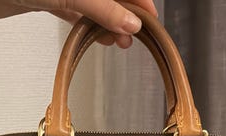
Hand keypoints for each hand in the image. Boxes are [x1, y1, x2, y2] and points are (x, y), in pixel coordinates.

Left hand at [0, 0, 157, 47]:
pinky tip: (97, 37)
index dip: (139, 1)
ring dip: (107, 23)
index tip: (149, 20)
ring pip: (94, 5)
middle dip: (124, 15)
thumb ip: (104, 8)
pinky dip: (88, 26)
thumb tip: (131, 23)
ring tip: (118, 42)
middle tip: (134, 36)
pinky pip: (76, 12)